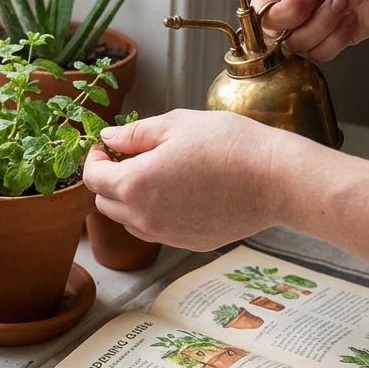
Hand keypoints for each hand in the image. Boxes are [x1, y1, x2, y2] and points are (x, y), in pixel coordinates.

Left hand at [83, 110, 317, 251]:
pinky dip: (156, 214)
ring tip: (157, 174)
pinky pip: (157, 231)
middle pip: (106, 203)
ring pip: (129, 221)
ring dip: (130, 200)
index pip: (93, 178)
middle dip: (110, 180)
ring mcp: (167, 235)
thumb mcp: (176, 124)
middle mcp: (144, 218)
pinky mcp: (188, 243)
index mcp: (134, 185)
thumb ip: (135, 134)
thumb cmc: (228, 144)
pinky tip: (180, 192)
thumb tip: (109, 139)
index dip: (95, 159)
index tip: (108, 146)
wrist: (275, 179)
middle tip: (131, 157)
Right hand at [214, 0, 368, 61]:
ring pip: (296, 46)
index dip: (277, 8)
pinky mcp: (333, 38)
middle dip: (301, 16)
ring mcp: (313, 20)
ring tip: (345, 1)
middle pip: (273, 31)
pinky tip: (353, 14)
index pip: (258, 8)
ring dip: (324, 24)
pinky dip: (338, 36)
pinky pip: (319, 55)